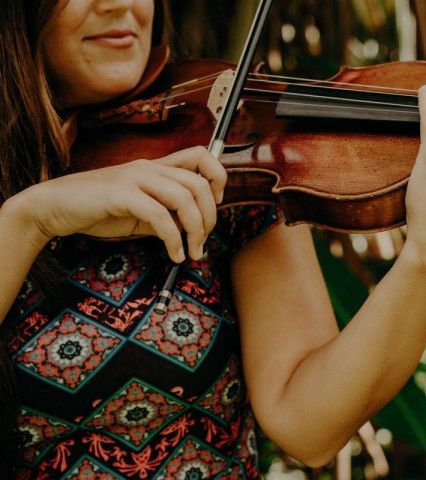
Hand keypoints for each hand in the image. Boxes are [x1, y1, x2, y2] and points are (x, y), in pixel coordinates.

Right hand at [19, 146, 226, 262]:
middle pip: (199, 183)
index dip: (218, 178)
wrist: (53, 207)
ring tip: (192, 252)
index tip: (215, 205)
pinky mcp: (120, 194)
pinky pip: (160, 216)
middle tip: (203, 241)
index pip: (201, 156)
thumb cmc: (98, 209)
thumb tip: (192, 229)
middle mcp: (149, 167)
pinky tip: (174, 254)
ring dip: (196, 230)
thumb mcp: (140, 211)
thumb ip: (166, 214)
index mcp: (156, 167)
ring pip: (184, 198)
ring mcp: (134, 178)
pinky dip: (174, 239)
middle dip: (209, 217)